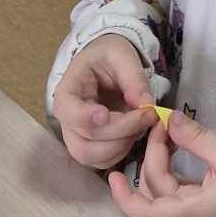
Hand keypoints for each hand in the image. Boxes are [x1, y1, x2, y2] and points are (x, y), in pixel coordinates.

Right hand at [52, 36, 156, 168]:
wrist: (105, 66)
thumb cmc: (108, 58)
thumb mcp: (121, 55)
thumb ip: (134, 78)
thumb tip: (145, 104)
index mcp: (67, 93)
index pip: (69, 113)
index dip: (86, 118)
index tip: (105, 114)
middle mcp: (67, 122)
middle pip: (85, 142)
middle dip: (120, 132)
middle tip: (148, 114)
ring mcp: (77, 139)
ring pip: (94, 157)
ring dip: (123, 145)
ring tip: (142, 122)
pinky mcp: (91, 149)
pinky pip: (105, 161)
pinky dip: (124, 150)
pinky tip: (135, 132)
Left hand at [110, 113, 215, 216]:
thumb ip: (196, 138)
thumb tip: (170, 119)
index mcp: (192, 212)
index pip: (146, 213)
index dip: (125, 197)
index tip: (113, 175)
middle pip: (153, 190)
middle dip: (150, 156)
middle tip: (159, 123)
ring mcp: (190, 212)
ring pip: (161, 187)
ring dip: (158, 159)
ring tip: (165, 130)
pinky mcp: (196, 204)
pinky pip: (173, 186)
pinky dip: (169, 165)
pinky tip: (172, 144)